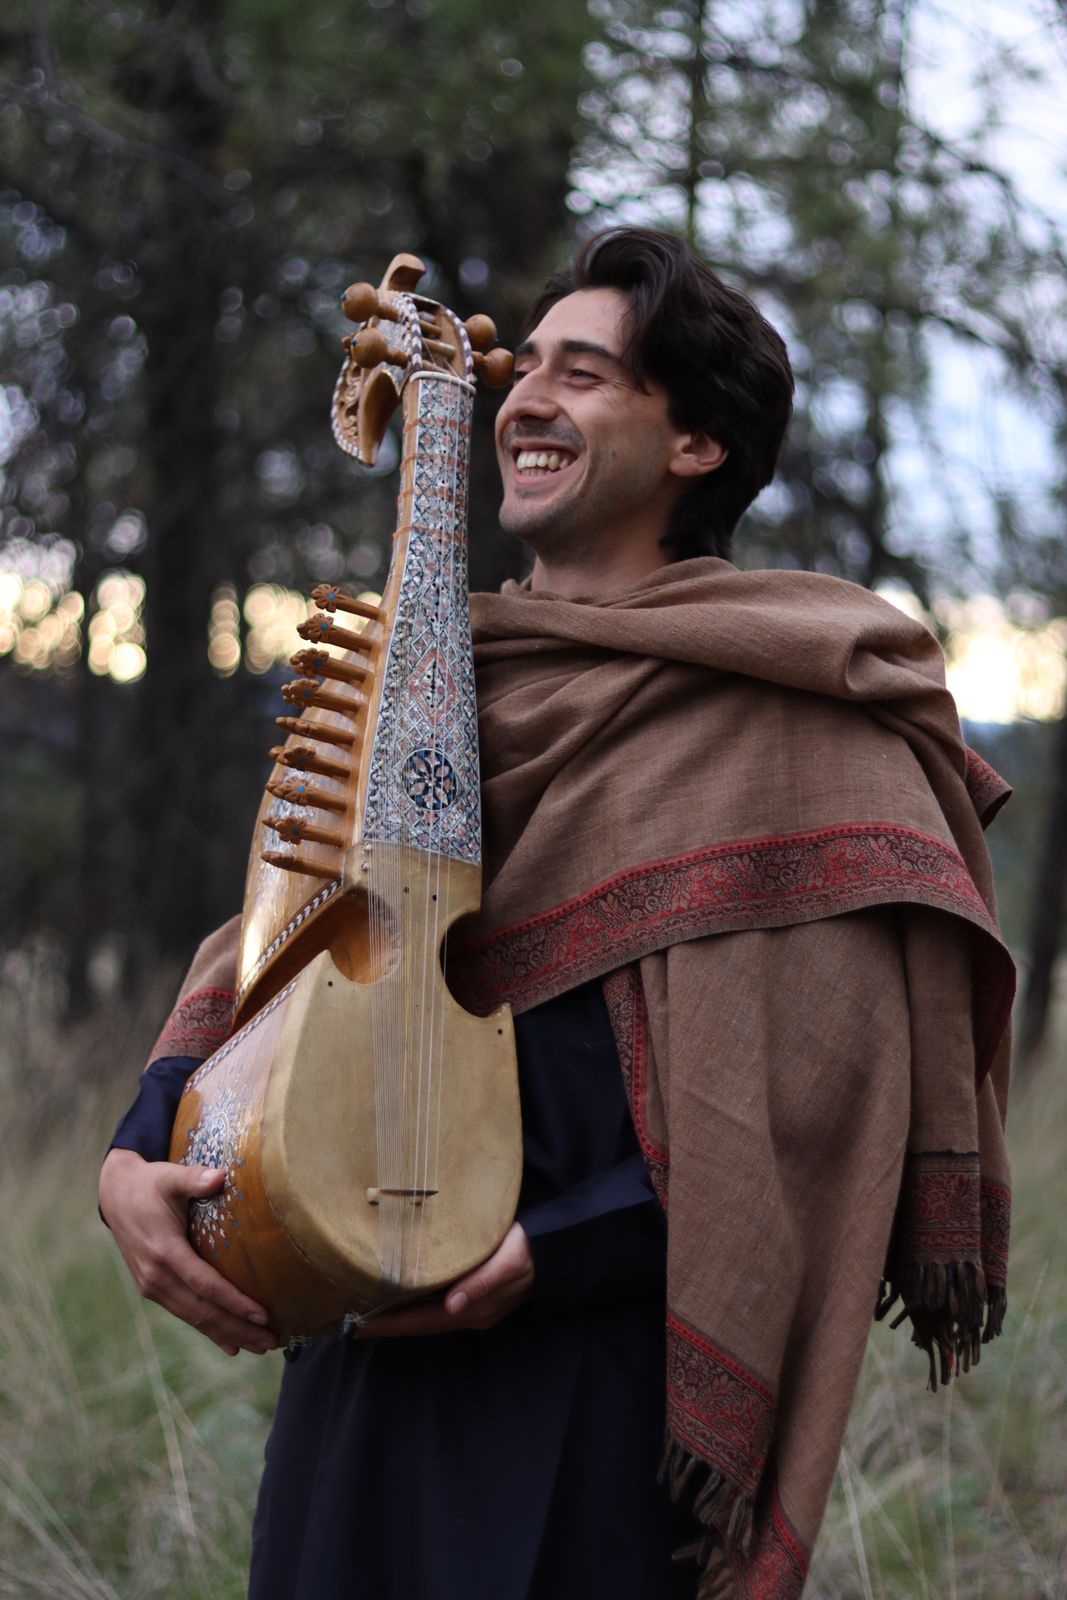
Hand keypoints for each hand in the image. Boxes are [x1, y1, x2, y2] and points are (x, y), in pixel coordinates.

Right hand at [98, 1148, 277, 1356]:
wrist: (115, 1195)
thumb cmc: (149, 1183)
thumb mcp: (170, 1176)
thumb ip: (194, 1178)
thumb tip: (219, 1176)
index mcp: (164, 1252)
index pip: (206, 1285)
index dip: (234, 1302)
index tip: (262, 1314)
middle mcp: (157, 1276)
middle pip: (203, 1311)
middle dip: (238, 1329)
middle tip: (270, 1342)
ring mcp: (152, 1286)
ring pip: (194, 1318)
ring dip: (227, 1334)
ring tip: (258, 1346)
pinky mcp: (153, 1288)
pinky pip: (185, 1313)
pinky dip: (208, 1329)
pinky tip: (230, 1344)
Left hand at [357, 1222, 533, 1337]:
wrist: (552, 1252)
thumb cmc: (527, 1252)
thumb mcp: (509, 1262)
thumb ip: (483, 1282)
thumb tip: (453, 1305)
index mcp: (472, 1310)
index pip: (421, 1321)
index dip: (390, 1323)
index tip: (359, 1324)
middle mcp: (466, 1315)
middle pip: (418, 1324)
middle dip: (385, 1325)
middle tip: (349, 1323)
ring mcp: (468, 1309)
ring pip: (424, 1318)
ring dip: (396, 1318)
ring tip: (365, 1313)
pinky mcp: (470, 1297)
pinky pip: (432, 1308)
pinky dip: (411, 1307)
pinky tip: (399, 1299)